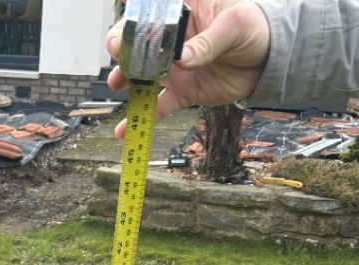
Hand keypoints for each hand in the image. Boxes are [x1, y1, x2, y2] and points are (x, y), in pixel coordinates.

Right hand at [107, 1, 270, 137]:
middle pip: (138, 43)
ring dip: (126, 79)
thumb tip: (183, 59)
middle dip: (124, 49)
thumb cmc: (254, 27)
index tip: (127, 30)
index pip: (150, 11)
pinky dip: (141, 118)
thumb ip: (208, 42)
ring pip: (141, 74)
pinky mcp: (180, 92)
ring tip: (118, 84)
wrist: (268, 61)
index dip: (134, 19)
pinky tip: (123, 130)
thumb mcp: (235, 25)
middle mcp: (171, 39)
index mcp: (182, 10)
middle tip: (120, 55)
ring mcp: (173, 68)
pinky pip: (157, 106)